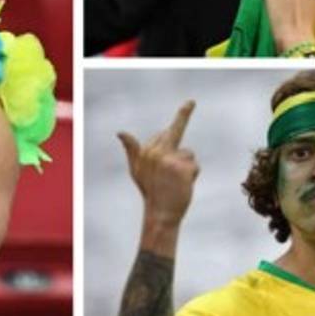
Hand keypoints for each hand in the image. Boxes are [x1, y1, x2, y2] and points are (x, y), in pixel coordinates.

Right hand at [117, 101, 199, 228]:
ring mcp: (171, 160)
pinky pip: (194, 166)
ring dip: (186, 166)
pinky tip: (182, 186)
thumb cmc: (150, 191)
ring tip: (175, 182)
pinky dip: (192, 175)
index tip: (191, 101)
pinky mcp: (183, 169)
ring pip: (188, 154)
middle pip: (177, 138)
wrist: (160, 213)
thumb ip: (132, 149)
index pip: (165, 132)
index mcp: (147, 150)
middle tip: (179, 143)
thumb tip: (120, 132)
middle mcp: (158, 152)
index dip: (182, 114)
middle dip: (180, 143)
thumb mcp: (137, 169)